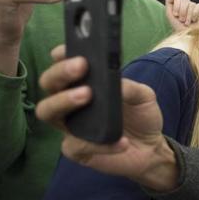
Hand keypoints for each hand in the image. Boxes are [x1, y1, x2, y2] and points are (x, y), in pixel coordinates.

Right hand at [36, 45, 178, 191]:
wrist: (150, 147)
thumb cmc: (141, 115)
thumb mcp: (144, 96)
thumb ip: (130, 87)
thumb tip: (115, 82)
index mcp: (84, 83)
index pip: (64, 64)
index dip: (61, 55)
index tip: (66, 49)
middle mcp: (70, 102)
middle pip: (49, 84)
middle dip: (60, 73)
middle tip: (80, 66)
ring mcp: (70, 126)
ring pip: (47, 112)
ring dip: (64, 101)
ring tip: (87, 94)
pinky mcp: (77, 150)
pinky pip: (75, 145)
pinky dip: (100, 144)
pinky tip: (121, 140)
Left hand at [165, 0, 198, 30]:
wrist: (188, 37)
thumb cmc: (178, 27)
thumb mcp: (170, 15)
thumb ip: (168, 2)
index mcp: (180, 5)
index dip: (176, 7)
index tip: (176, 16)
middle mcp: (188, 5)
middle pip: (185, 0)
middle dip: (182, 11)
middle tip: (182, 20)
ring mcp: (196, 8)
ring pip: (191, 4)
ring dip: (188, 15)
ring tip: (188, 23)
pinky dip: (195, 13)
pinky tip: (194, 20)